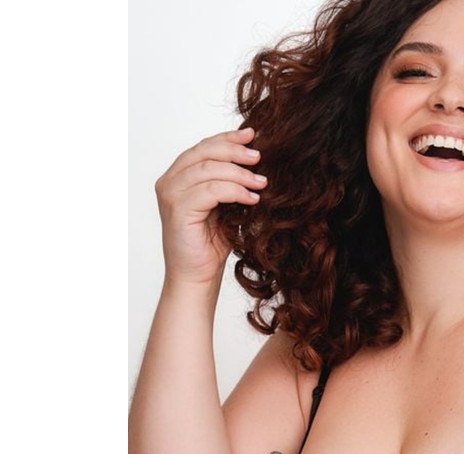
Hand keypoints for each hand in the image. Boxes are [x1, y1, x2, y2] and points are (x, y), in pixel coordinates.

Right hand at [153, 126, 267, 285]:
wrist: (196, 277)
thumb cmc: (210, 246)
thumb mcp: (224, 208)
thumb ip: (231, 185)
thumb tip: (256, 163)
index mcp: (178, 177)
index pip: (203, 148)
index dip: (227, 138)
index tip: (252, 135)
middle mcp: (169, 181)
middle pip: (204, 152)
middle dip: (234, 151)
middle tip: (259, 157)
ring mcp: (171, 194)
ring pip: (207, 169)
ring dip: (238, 173)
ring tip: (261, 182)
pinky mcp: (178, 209)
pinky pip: (210, 190)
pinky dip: (234, 191)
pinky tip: (251, 198)